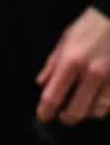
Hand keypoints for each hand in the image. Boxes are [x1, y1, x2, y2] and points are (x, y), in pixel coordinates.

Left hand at [35, 7, 109, 126]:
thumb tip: (42, 84)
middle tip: (63, 116)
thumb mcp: (66, 39)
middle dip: (66, 118)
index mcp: (72, 61)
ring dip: (87, 114)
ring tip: (81, 108)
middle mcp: (92, 73)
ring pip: (97, 112)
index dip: (46, 111)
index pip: (53, 96)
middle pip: (76, 111)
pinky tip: (97, 103)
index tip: (44, 116)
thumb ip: (52, 64)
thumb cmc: (92, 26)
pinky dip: (103, 108)